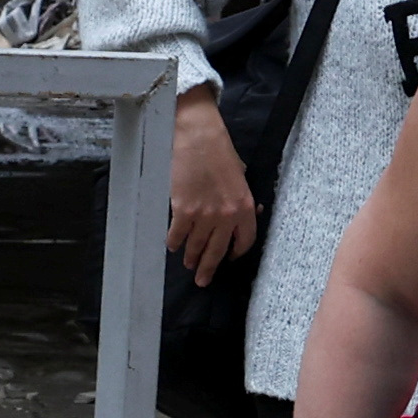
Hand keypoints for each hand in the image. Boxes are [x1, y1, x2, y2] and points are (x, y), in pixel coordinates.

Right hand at [168, 89, 262, 286]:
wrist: (198, 136)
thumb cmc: (220, 152)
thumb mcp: (241, 178)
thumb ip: (241, 200)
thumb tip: (245, 216)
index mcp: (245, 208)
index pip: (244, 242)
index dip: (235, 254)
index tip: (228, 259)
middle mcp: (227, 216)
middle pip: (218, 252)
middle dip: (208, 268)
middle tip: (202, 280)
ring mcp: (205, 215)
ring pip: (196, 246)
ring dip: (191, 257)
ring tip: (187, 264)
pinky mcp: (183, 210)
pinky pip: (177, 235)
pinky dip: (174, 243)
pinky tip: (172, 246)